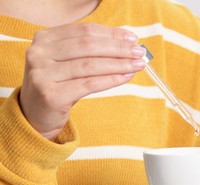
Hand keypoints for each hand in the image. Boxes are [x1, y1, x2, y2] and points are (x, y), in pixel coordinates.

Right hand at [19, 23, 145, 139]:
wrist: (35, 116)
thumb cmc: (58, 86)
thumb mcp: (68, 62)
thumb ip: (90, 51)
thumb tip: (126, 43)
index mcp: (44, 38)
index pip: (84, 30)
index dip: (111, 33)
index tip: (132, 38)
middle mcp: (39, 53)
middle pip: (88, 45)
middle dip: (118, 48)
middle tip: (140, 52)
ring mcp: (42, 74)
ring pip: (90, 65)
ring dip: (119, 64)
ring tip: (138, 65)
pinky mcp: (51, 94)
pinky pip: (88, 84)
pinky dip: (111, 80)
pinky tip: (126, 77)